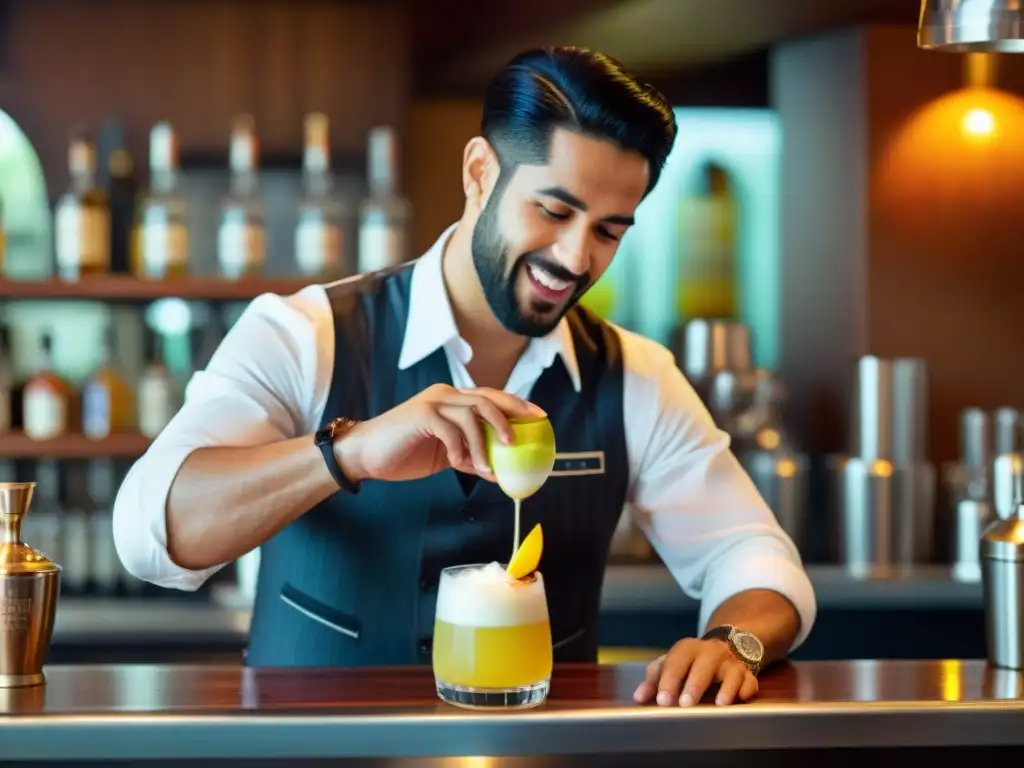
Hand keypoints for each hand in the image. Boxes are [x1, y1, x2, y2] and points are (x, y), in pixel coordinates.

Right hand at [337, 384, 545, 482]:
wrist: (366, 455)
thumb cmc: (404, 453)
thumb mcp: (445, 457)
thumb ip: (470, 457)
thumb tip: (498, 472)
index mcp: (453, 401)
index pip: (491, 397)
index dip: (516, 405)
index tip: (539, 418)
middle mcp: (445, 395)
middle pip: (487, 398)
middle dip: (511, 414)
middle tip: (524, 436)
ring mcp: (433, 402)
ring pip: (472, 413)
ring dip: (485, 441)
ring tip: (489, 466)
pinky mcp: (422, 415)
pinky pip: (451, 430)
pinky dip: (461, 449)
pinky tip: (462, 465)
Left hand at [632, 638, 757, 706]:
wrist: (725, 645)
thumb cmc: (691, 661)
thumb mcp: (672, 663)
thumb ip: (655, 679)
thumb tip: (639, 697)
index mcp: (688, 649)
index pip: (676, 662)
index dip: (668, 681)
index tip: (662, 700)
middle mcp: (710, 652)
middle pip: (703, 665)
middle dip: (695, 684)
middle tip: (686, 704)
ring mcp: (731, 662)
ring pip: (730, 672)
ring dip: (726, 688)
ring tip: (719, 704)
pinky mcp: (747, 674)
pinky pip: (750, 681)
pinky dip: (746, 690)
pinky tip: (740, 699)